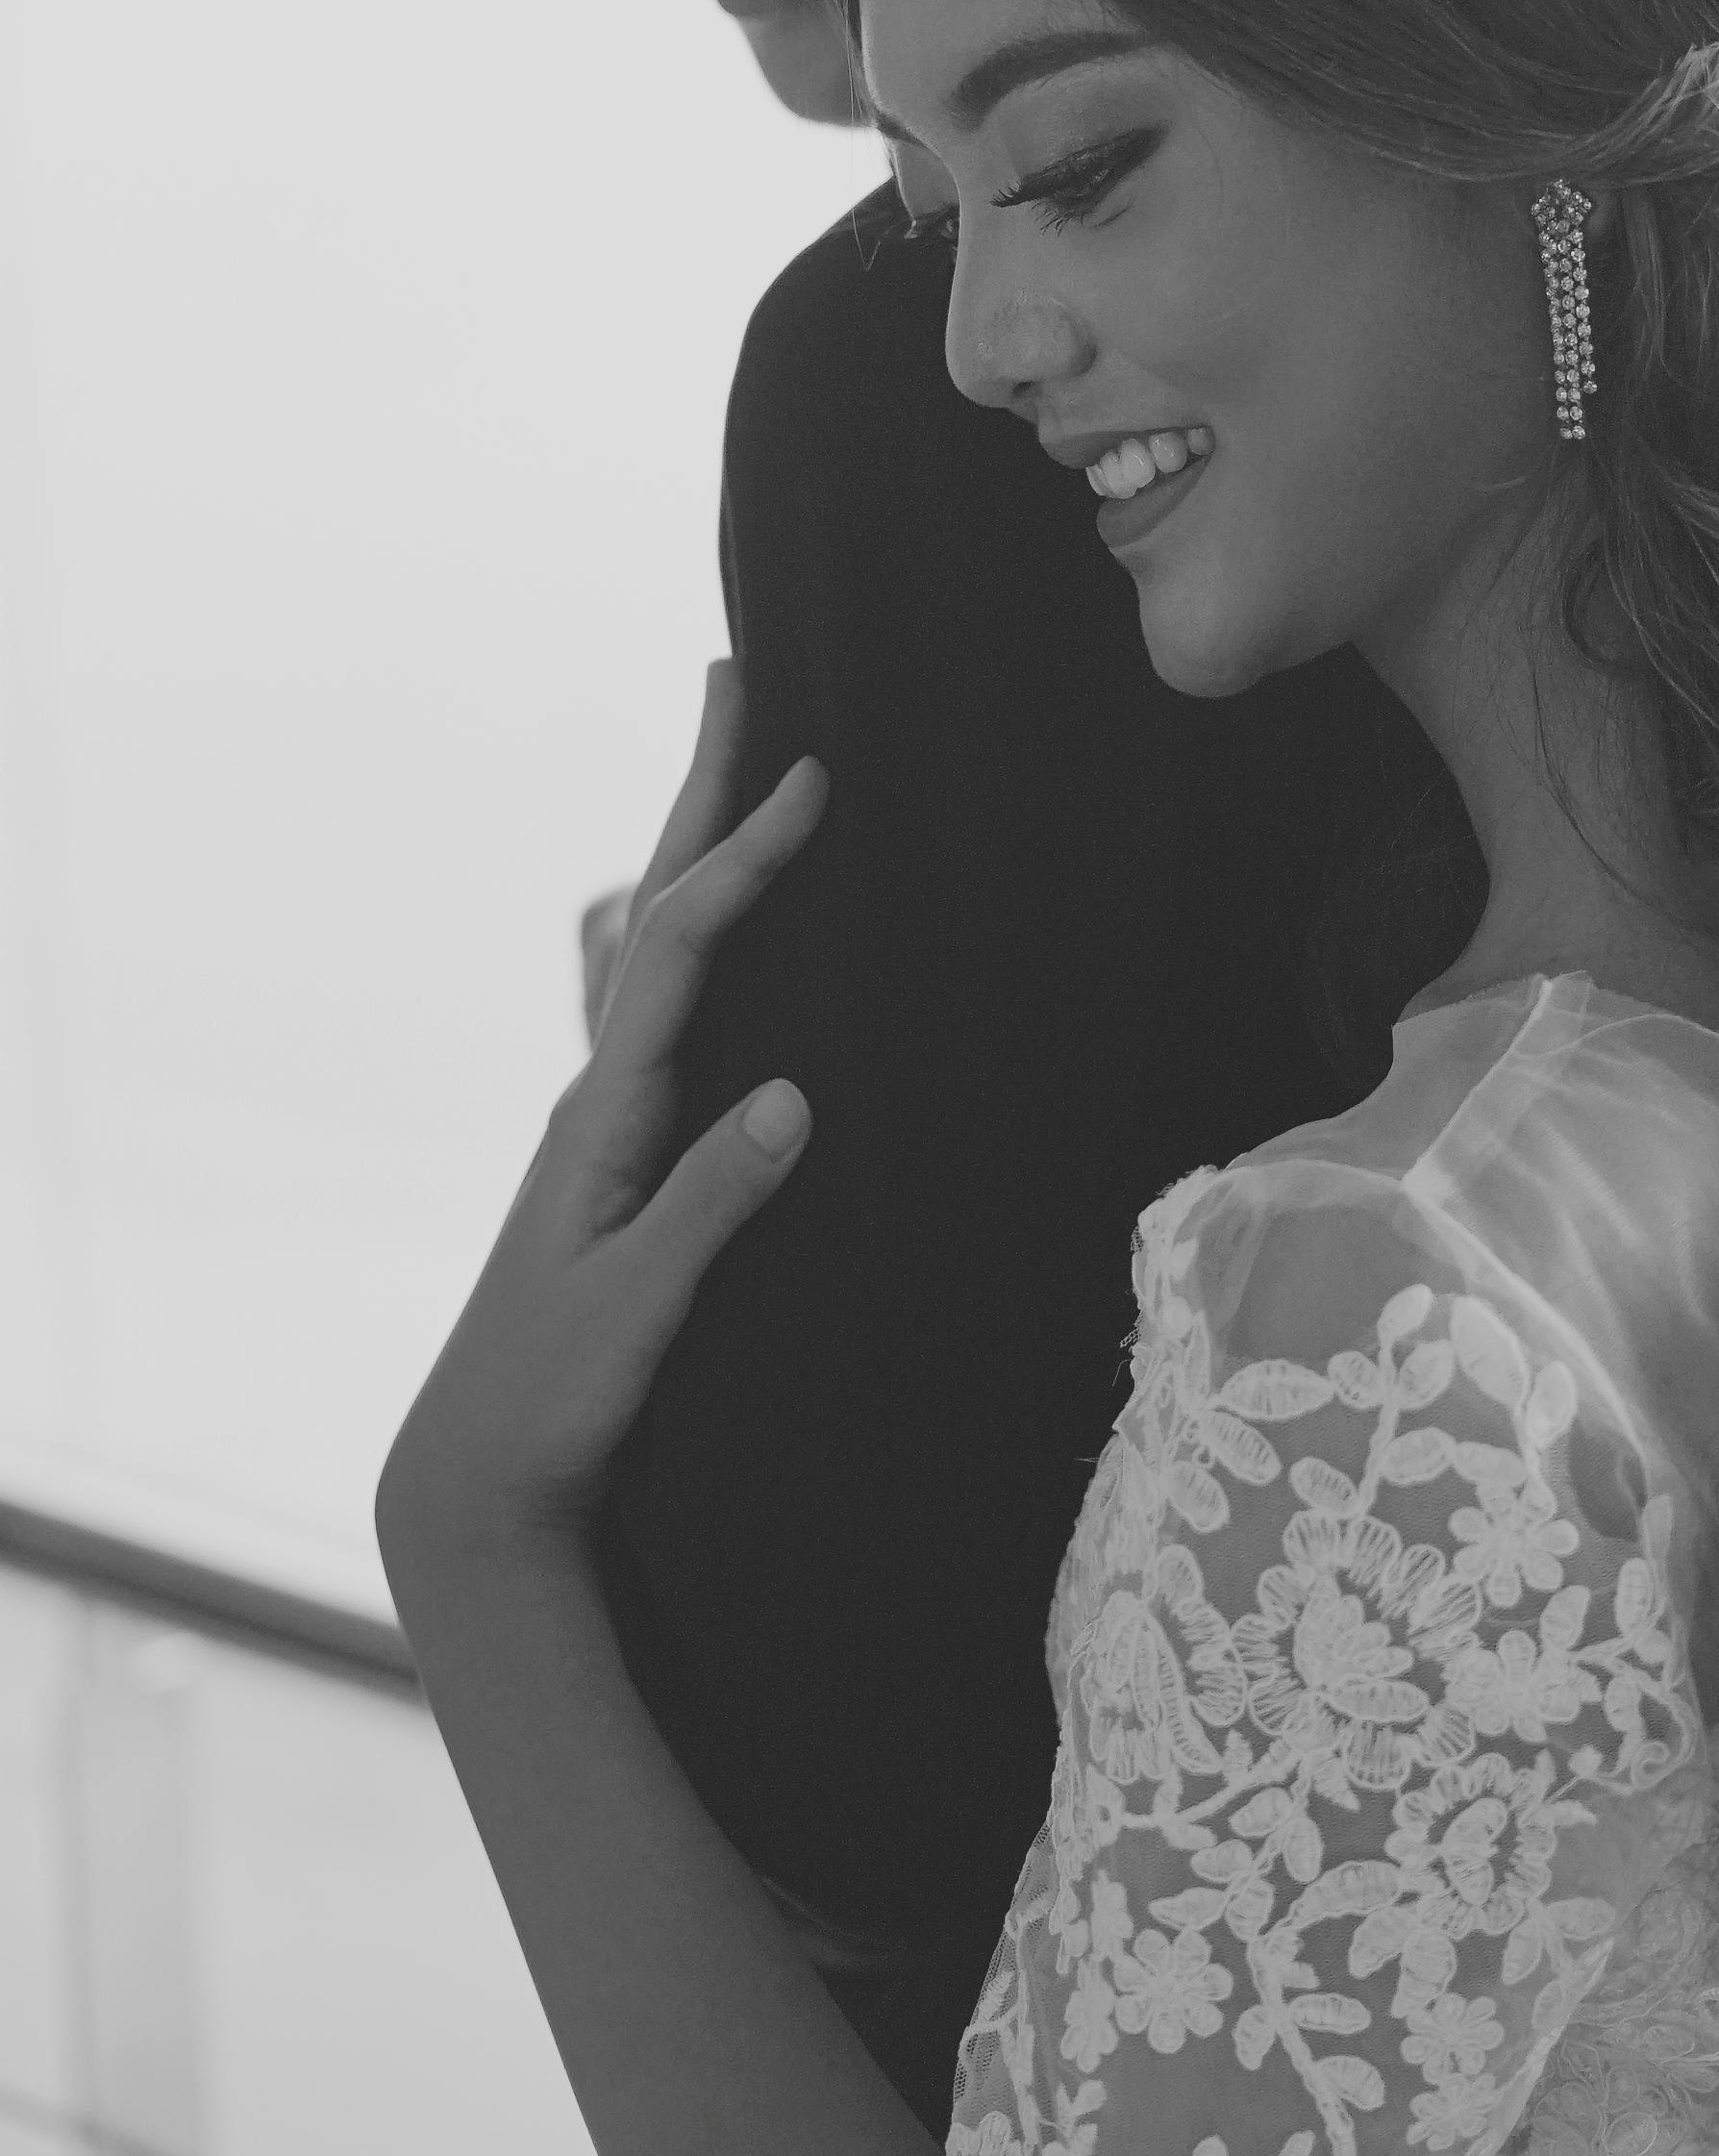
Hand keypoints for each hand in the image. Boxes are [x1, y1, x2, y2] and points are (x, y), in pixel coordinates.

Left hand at [379, 665, 825, 1592]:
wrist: (476, 1483)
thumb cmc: (551, 1402)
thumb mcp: (635, 1310)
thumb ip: (711, 1204)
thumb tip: (797, 1095)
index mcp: (602, 1114)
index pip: (679, 952)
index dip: (741, 859)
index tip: (806, 774)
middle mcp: (598, 1096)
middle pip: (655, 911)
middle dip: (701, 792)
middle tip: (732, 673)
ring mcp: (607, 1123)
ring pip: (661, 951)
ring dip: (700, 849)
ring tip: (739, 767)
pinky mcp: (625, 1161)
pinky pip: (673, 1010)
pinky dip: (703, 938)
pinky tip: (722, 934)